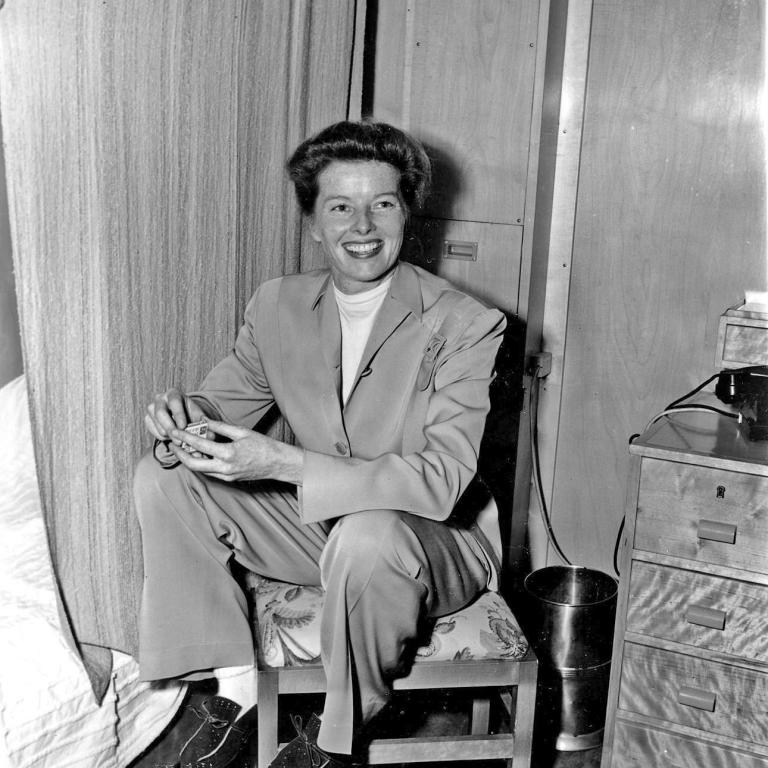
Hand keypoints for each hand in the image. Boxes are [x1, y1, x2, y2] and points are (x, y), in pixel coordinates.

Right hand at [145, 388, 205, 442]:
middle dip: (170, 428)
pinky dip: (163, 438)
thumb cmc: (192, 414)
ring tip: (179, 441)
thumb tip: (211, 437)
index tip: (184, 427)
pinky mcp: (148, 419)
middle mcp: (160, 399)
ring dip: (168, 436)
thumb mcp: (199, 416)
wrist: (182, 416)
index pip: (174, 403)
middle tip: (179, 441)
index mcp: (174, 394)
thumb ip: (204, 425)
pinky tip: (172, 438)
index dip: (178, 415)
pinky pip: (153, 431)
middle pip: (160, 413)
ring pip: (156, 425)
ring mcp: (151, 409)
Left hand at [167, 420, 303, 483]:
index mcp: (228, 453)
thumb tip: (203, 421)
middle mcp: (224, 468)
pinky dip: (201, 464)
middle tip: (172, 443)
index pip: (199, 445)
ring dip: (189, 459)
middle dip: (180, 454)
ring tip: (183, 447)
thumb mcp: (241, 431)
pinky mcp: (229, 480)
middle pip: (193, 464)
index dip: (183, 437)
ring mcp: (226, 476)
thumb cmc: (262, 445)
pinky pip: (209, 472)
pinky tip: (198, 455)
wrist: (277, 463)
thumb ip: (220, 427)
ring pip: (200, 470)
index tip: (174, 431)